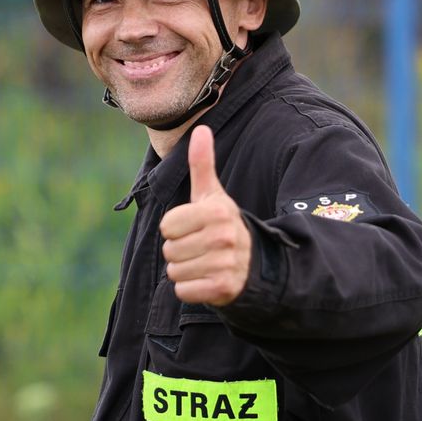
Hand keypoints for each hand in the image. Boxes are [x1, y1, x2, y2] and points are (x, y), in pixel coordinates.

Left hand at [159, 125, 250, 305]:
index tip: (196, 229)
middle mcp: (223, 237)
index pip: (167, 225)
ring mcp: (225, 264)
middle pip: (169, 250)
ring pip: (175, 272)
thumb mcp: (213, 195)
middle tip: (202, 249)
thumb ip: (202, 164)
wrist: (254, 264)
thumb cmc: (223, 226)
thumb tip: (201, 128)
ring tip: (205, 263)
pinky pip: (183, 291)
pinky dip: (191, 290)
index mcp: (216, 212)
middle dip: (180, 252)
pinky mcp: (223, 289)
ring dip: (185, 271)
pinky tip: (208, 280)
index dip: (176, 229)